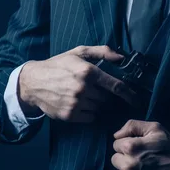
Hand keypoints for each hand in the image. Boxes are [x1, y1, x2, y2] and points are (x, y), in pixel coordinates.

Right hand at [17, 45, 136, 121]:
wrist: (33, 82)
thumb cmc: (59, 65)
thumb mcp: (79, 52)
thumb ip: (102, 52)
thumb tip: (121, 57)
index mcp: (88, 71)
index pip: (116, 86)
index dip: (129, 94)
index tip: (136, 99)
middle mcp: (83, 88)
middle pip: (107, 98)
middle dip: (105, 96)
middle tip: (95, 90)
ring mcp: (75, 103)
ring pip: (99, 108)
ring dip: (96, 104)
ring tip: (84, 95)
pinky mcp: (69, 115)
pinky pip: (90, 118)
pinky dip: (89, 113)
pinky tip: (80, 104)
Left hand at [111, 120, 169, 169]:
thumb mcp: (155, 129)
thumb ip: (133, 126)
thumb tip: (116, 136)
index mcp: (130, 148)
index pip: (116, 144)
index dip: (128, 144)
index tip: (141, 147)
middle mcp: (128, 166)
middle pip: (115, 160)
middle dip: (126, 158)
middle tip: (142, 158)